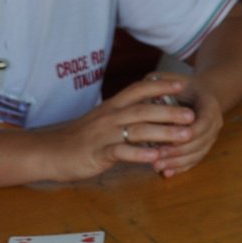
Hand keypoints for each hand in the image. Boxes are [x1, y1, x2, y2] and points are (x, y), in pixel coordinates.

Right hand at [43, 74, 198, 181]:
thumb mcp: (102, 121)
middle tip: (192, 115)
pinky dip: (139, 154)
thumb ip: (123, 117)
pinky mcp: (98, 153)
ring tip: (185, 136)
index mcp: (112, 107)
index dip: (160, 87)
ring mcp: (104, 135)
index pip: (139, 90)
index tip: (182, 85)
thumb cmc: (79, 138)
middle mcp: (110, 117)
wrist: (49, 152)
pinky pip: (121, 152)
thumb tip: (147, 115)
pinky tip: (156, 157)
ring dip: (164, 132)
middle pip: (144, 109)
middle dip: (170, 111)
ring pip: (137, 130)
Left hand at [145, 72, 225, 177]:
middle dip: (178, 152)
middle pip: (200, 143)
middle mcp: (215, 123)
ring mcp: (211, 137)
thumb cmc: (183, 86)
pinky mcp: (204, 146)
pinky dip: (181, 168)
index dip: (186, 133)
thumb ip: (161, 81)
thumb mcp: (174, 78)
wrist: (200, 94)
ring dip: (177, 163)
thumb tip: (145, 84)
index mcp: (210, 105)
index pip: (202, 123)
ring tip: (157, 167)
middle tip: (157, 157)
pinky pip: (195, 160)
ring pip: (197, 154)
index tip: (167, 139)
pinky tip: (165, 174)